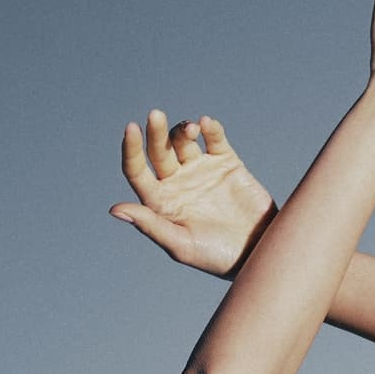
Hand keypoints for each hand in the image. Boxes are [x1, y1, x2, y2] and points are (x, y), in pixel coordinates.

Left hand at [108, 110, 275, 276]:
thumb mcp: (181, 245)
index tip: (131, 129)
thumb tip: (114, 209)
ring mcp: (201, 170)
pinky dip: (210, 128)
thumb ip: (150, 224)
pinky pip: (214, 138)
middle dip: (155, 131)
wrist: (259, 253)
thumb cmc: (216, 258)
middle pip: (159, 149)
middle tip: (155, 115)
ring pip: (184, 139)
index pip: (136, 170)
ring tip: (192, 129)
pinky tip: (207, 124)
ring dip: (183, 129)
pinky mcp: (226, 163)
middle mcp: (177, 182)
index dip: (131, 149)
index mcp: (160, 202)